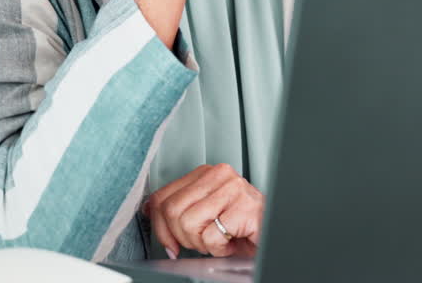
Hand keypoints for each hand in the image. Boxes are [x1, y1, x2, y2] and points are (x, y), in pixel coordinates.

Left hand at [144, 163, 263, 257]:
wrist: (274, 235)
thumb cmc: (242, 226)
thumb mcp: (206, 212)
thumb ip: (179, 207)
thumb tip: (148, 210)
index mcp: (207, 173)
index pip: (162, 196)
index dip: (159, 226)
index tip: (169, 242)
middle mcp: (220, 174)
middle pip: (172, 211)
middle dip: (184, 237)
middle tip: (204, 241)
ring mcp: (234, 189)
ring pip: (189, 224)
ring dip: (203, 244)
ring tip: (220, 240)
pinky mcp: (244, 208)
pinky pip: (211, 237)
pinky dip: (219, 249)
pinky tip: (232, 242)